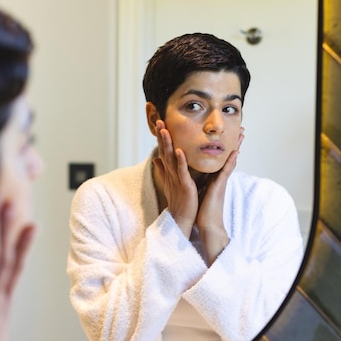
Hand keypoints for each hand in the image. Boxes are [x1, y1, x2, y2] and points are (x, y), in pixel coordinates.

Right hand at [152, 120, 196, 236]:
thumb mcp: (170, 183)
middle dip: (161, 136)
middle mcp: (171, 173)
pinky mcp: (184, 185)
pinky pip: (181, 171)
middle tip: (159, 121)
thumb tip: (156, 159)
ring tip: (165, 130)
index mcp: (169, 171)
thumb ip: (164, 170)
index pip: (163, 150)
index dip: (161, 137)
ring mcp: (176, 178)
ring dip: (167, 144)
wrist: (182, 219)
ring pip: (170, 158)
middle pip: (164, 151)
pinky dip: (180, 160)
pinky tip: (178, 150)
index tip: (160, 123)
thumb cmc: (178, 202)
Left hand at [196, 128, 244, 263]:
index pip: (218, 159)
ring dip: (236, 147)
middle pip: (227, 157)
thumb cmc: (201, 210)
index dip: (222, 147)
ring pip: (229, 160)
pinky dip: (230, 161)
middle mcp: (218, 178)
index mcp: (212, 178)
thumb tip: (189, 174)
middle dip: (233, 143)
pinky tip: (235, 152)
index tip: (226, 135)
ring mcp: (221, 182)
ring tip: (242, 134)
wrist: (206, 225)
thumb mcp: (196, 190)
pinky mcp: (220, 187)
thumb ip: (195, 180)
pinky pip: (226, 171)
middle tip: (240, 129)